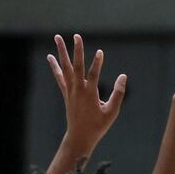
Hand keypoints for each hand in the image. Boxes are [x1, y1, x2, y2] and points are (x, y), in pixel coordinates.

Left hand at [48, 34, 125, 154]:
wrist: (80, 137)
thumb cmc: (98, 126)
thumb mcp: (112, 112)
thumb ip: (118, 94)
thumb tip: (123, 76)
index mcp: (90, 95)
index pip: (93, 75)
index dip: (97, 63)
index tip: (100, 52)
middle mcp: (78, 90)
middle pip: (76, 66)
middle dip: (77, 51)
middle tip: (76, 36)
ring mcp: (70, 91)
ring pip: (65, 68)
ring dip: (61, 52)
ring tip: (58, 38)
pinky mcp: (66, 93)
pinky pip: (59, 77)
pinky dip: (55, 66)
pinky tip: (51, 57)